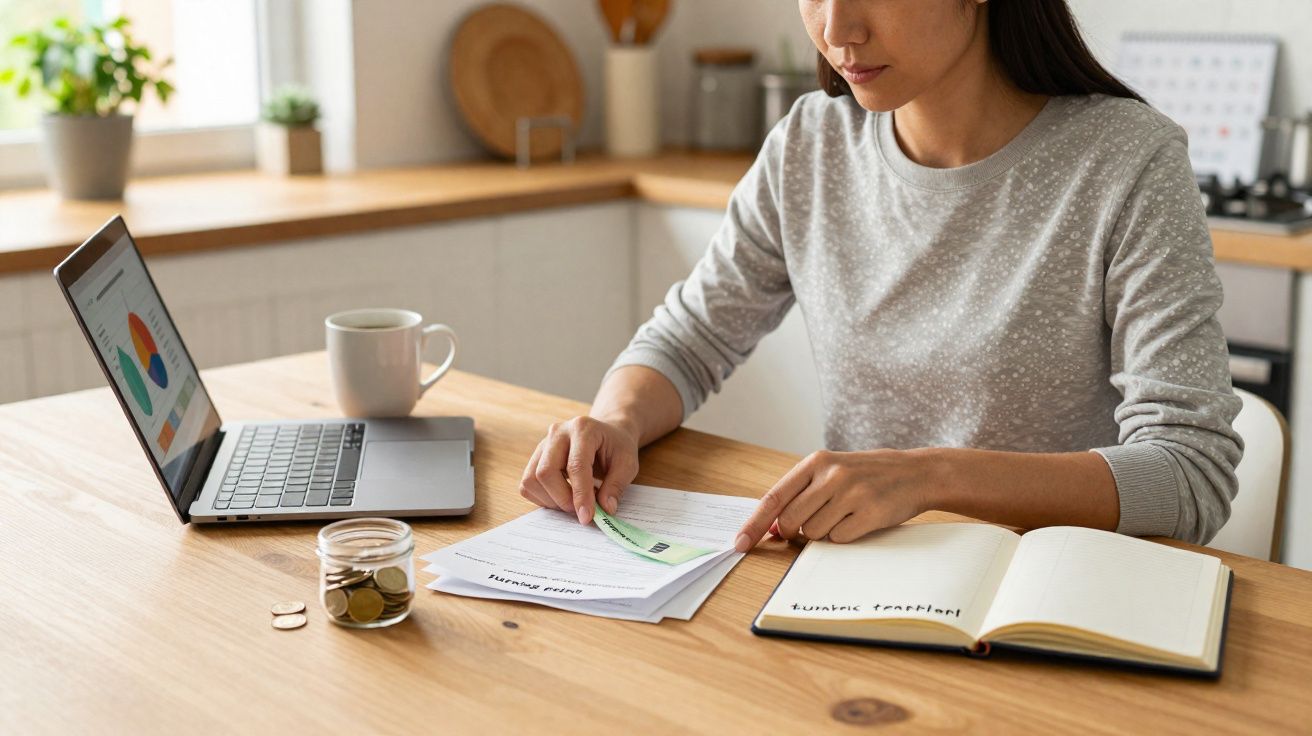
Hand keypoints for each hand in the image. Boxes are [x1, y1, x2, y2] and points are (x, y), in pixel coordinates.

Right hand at [518, 416, 639, 523]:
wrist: (606, 433)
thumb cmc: (616, 447)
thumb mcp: (628, 463)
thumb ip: (616, 485)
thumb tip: (605, 509)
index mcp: (583, 429)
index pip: (576, 466)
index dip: (580, 495)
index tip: (587, 517)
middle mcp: (558, 432)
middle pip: (546, 472)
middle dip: (562, 499)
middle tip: (581, 511)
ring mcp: (543, 443)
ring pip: (532, 479)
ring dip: (551, 500)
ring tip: (573, 503)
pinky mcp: (535, 456)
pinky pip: (528, 484)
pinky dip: (543, 498)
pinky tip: (562, 496)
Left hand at [734, 449, 937, 551]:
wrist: (915, 472)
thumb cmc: (866, 475)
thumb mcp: (831, 472)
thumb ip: (800, 494)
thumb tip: (770, 528)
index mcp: (816, 462)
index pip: (774, 498)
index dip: (754, 524)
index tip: (739, 544)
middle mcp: (831, 475)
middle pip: (790, 521)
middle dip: (793, 533)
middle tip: (811, 525)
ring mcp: (851, 493)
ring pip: (813, 534)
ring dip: (822, 534)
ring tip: (843, 516)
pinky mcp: (870, 513)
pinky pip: (839, 540)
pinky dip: (844, 538)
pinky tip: (858, 521)